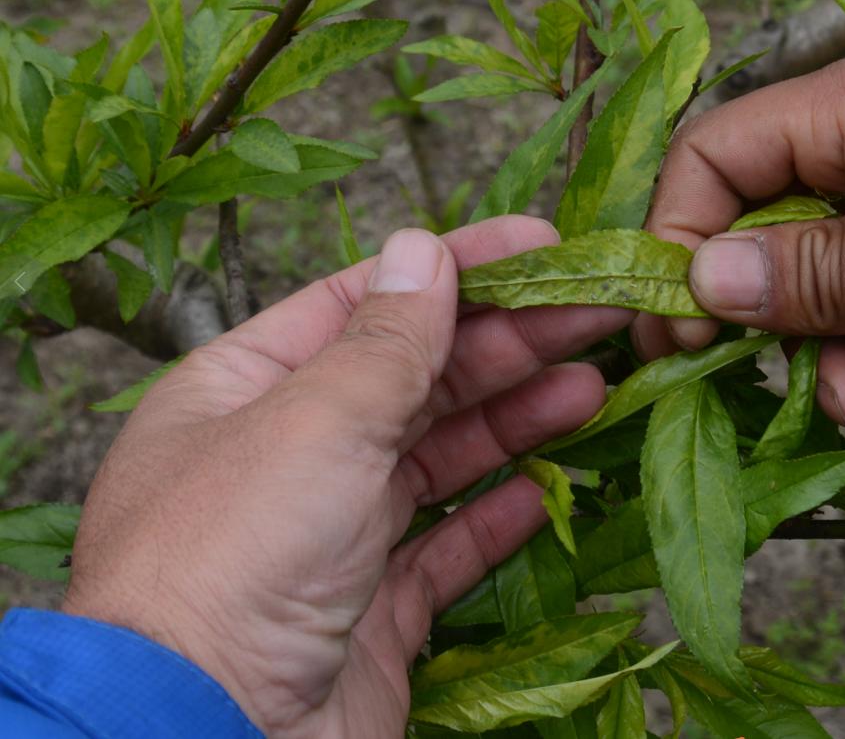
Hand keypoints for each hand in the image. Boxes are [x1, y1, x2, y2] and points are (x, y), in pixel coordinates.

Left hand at [63, 218, 631, 737]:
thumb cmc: (232, 561)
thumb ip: (387, 339)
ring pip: (438, 458)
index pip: (365, 303)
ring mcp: (330, 537)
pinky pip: (445, 548)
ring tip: (594, 386)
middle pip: (415, 377)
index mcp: (244, 390)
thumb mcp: (315, 421)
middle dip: (508, 342)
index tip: (543, 244)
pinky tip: (544, 487)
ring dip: (515, 418)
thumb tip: (423, 248)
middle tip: (598, 312)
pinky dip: (496, 516)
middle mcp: (285, 456)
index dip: (458, 269)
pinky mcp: (371, 613)